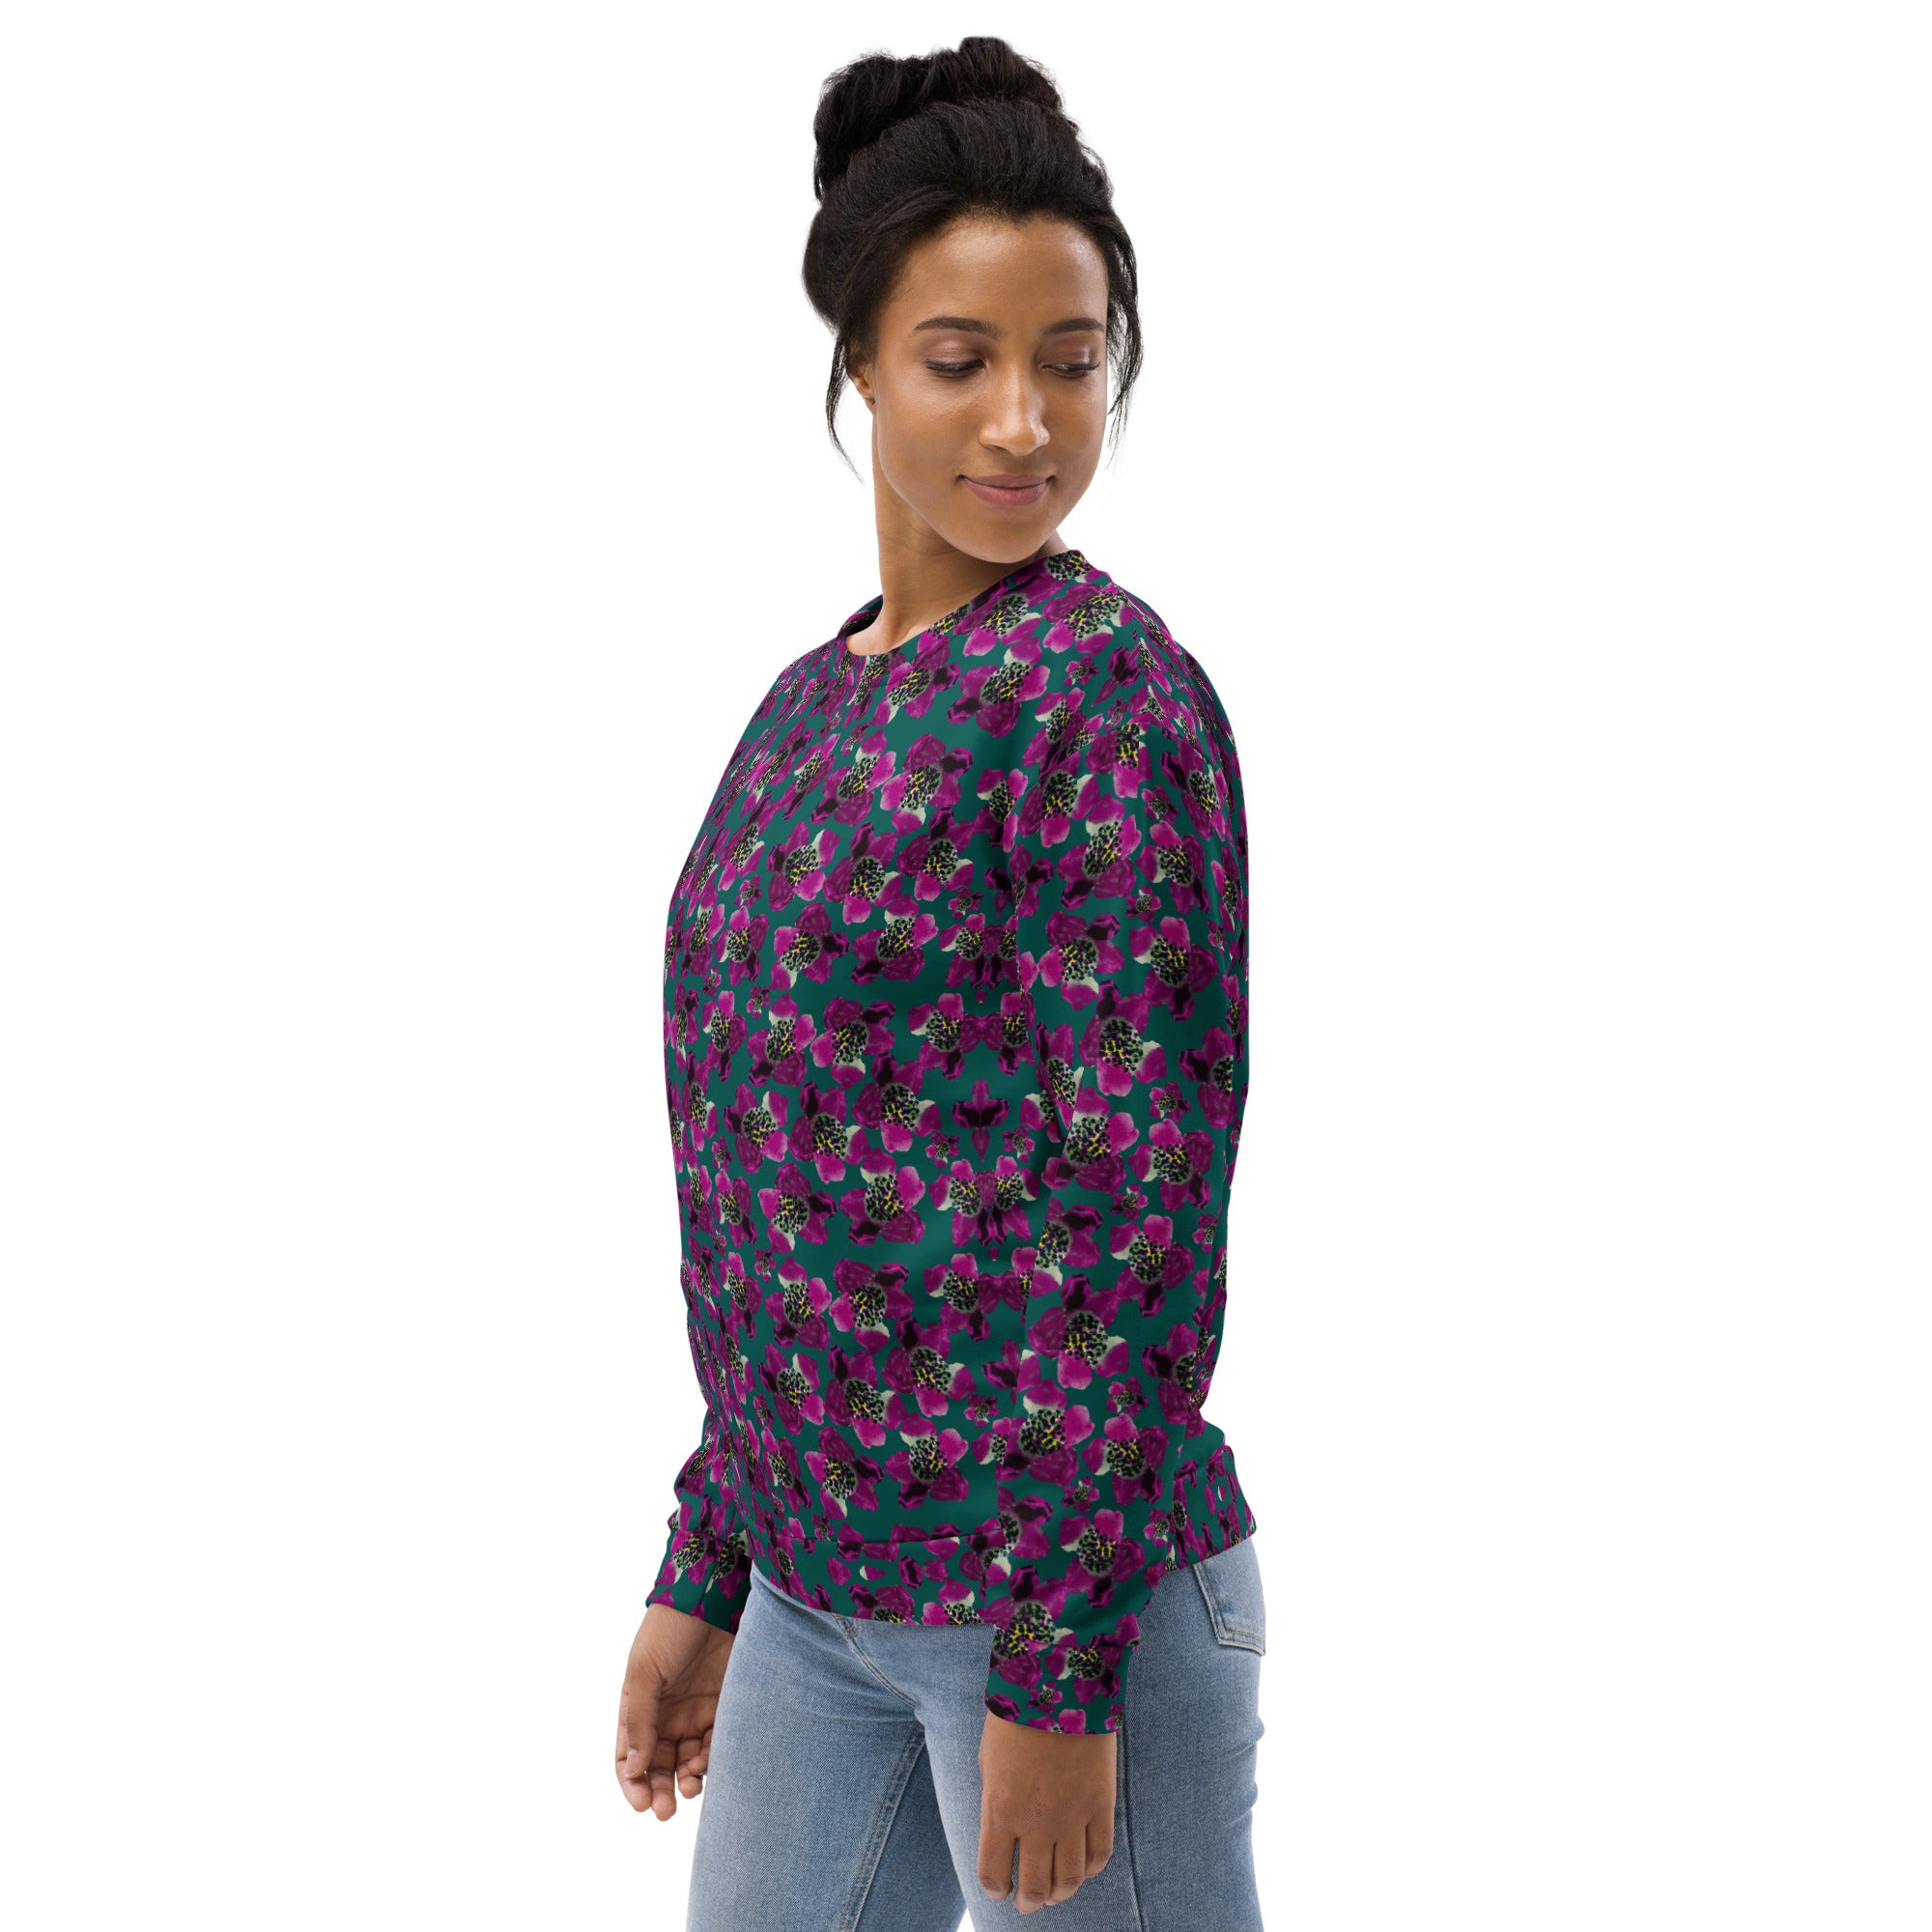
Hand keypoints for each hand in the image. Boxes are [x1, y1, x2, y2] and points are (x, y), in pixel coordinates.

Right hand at [614, 1604, 735, 1819]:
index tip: (642, 1803)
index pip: (629, 1758)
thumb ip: (640, 1720)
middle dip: (660, 1791)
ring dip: (687, 1780)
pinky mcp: (724, 1708)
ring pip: (688, 1762)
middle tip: (666, 1811)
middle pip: (659, 1766)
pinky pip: (717, 1745)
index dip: (632, 1783)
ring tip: (691, 1787)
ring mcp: (696, 1713)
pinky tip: (709, 1764)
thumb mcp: (645, 1672)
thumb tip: (634, 1769)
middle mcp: (666, 1716)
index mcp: (639, 1708)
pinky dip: (711, 1760)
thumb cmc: (669, 1630)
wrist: (713, 1597)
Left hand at [976, 1710, 1116, 1912]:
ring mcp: (1072, 1816)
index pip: (993, 1874)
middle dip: (1028, 1902)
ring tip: (1054, 1893)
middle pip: (1034, 1887)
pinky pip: (1100, 1854)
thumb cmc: (1016, 1718)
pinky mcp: (1101, 1804)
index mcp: (1000, 1810)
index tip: (1000, 1887)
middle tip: (1027, 1903)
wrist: (1060, 1684)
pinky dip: (1091, 1869)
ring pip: (1070, 1879)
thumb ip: (994, 1803)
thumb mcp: (988, 1761)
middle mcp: (1036, 1822)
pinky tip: (1083, 1867)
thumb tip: (1003, 1836)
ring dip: (1060, 1893)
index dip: (996, 1888)